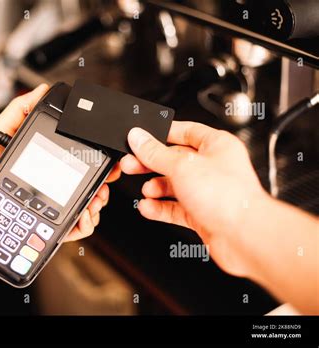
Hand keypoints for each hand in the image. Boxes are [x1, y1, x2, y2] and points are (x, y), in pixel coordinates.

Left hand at [0, 84, 119, 254]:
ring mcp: (49, 206)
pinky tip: (82, 218)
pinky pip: (71, 228)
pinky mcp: (43, 226)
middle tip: (102, 186)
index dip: (97, 161)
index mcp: (44, 162)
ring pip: (85, 207)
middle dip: (102, 186)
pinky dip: (83, 225)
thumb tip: (40, 90)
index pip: (77, 161)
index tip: (106, 162)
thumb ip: (17, 111)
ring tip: (92, 204)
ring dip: (96, 206)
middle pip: (87, 185)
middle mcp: (50, 184)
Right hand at [120, 122, 268, 276]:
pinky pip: (174, 208)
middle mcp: (213, 167)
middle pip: (174, 160)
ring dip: (155, 188)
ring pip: (173, 185)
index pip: (185, 131)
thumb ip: (155, 152)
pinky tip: (148, 207)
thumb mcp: (182, 166)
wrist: (244, 237)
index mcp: (216, 145)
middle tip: (131, 164)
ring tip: (146, 190)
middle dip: (151, 163)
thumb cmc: (229, 197)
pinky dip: (159, 208)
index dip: (162, 133)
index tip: (141, 138)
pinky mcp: (201, 214)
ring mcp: (207, 192)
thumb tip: (138, 138)